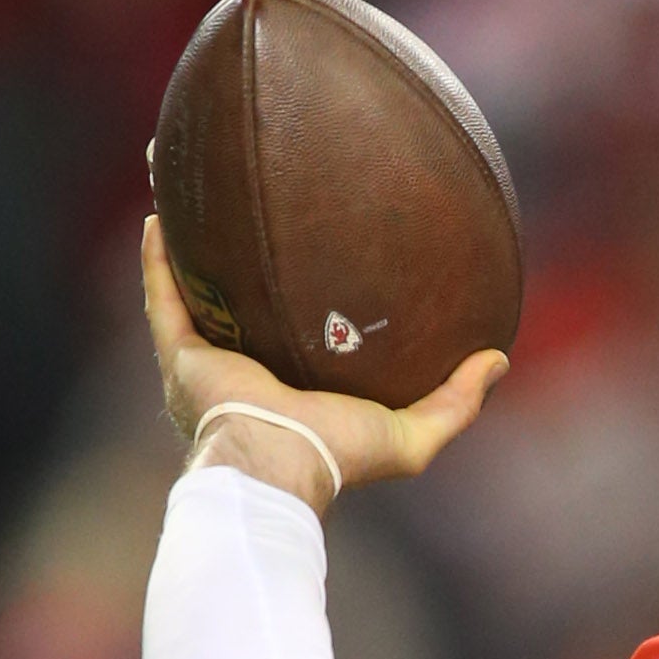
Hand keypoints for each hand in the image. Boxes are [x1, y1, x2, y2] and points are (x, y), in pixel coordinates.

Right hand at [142, 214, 506, 513]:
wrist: (278, 466)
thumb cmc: (341, 457)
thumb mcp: (413, 433)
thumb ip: (457, 400)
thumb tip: (499, 357)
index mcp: (294, 386)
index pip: (300, 333)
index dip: (307, 296)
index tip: (322, 250)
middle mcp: (248, 368)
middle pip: (243, 300)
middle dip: (243, 258)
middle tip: (257, 206)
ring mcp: (208, 360)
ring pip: (194, 288)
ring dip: (190, 243)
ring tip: (196, 192)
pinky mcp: (179, 354)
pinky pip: (163, 295)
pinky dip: (159, 258)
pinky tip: (162, 213)